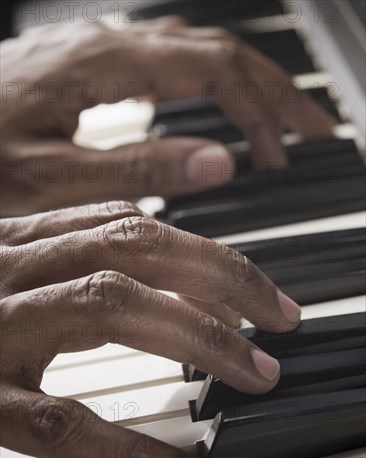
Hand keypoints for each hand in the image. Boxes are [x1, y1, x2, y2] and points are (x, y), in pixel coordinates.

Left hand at [0, 17, 334, 214]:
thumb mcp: (50, 176)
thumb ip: (135, 169)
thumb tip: (217, 164)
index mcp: (104, 64)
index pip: (214, 69)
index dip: (262, 107)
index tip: (289, 151)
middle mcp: (107, 45)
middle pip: (216, 52)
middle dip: (272, 91)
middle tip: (311, 131)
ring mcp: (98, 51)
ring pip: (194, 54)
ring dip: (243, 88)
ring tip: (274, 128)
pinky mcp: (87, 68)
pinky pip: (165, 64)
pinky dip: (205, 89)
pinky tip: (212, 111)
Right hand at [0, 201, 300, 457]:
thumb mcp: (16, 274)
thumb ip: (74, 264)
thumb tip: (160, 274)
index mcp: (22, 240)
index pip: (132, 223)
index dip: (205, 249)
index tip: (258, 287)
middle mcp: (10, 267)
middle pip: (133, 247)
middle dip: (220, 279)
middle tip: (279, 320)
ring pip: (108, 307)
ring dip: (196, 338)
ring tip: (253, 374)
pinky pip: (61, 419)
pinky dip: (131, 444)